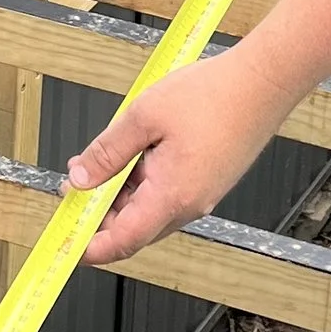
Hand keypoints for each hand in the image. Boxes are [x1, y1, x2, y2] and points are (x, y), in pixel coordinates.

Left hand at [65, 52, 284, 266]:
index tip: (66, 245)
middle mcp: (190, 205)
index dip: (90, 249)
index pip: (122, 241)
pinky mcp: (208, 181)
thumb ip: (107, 152)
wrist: (264, 82)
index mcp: (172, 195)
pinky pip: (167, 196)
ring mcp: (202, 195)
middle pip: (134, 230)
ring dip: (120, 197)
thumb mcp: (143, 116)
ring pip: (150, 212)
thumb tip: (79, 178)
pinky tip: (130, 158)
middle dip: (99, 216)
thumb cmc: (212, 94)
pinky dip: (141, 185)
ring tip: (98, 164)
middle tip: (72, 190)